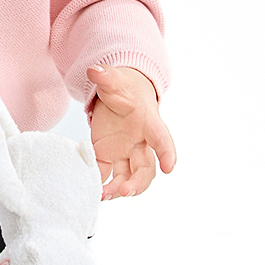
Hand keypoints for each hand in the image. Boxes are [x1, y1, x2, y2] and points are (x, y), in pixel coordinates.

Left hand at [87, 64, 175, 199]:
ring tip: (106, 195)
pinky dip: (101, 184)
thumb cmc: (124, 89)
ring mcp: (124, 152)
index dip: (167, 152)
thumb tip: (95, 70)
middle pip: (146, 167)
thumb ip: (107, 77)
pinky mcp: (107, 156)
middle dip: (139, 181)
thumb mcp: (115, 80)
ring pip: (129, 176)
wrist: (118, 94)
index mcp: (148, 122)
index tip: (170, 167)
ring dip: (120, 188)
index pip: (160, 137)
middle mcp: (140, 142)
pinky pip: (107, 174)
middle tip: (127, 190)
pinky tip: (94, 191)